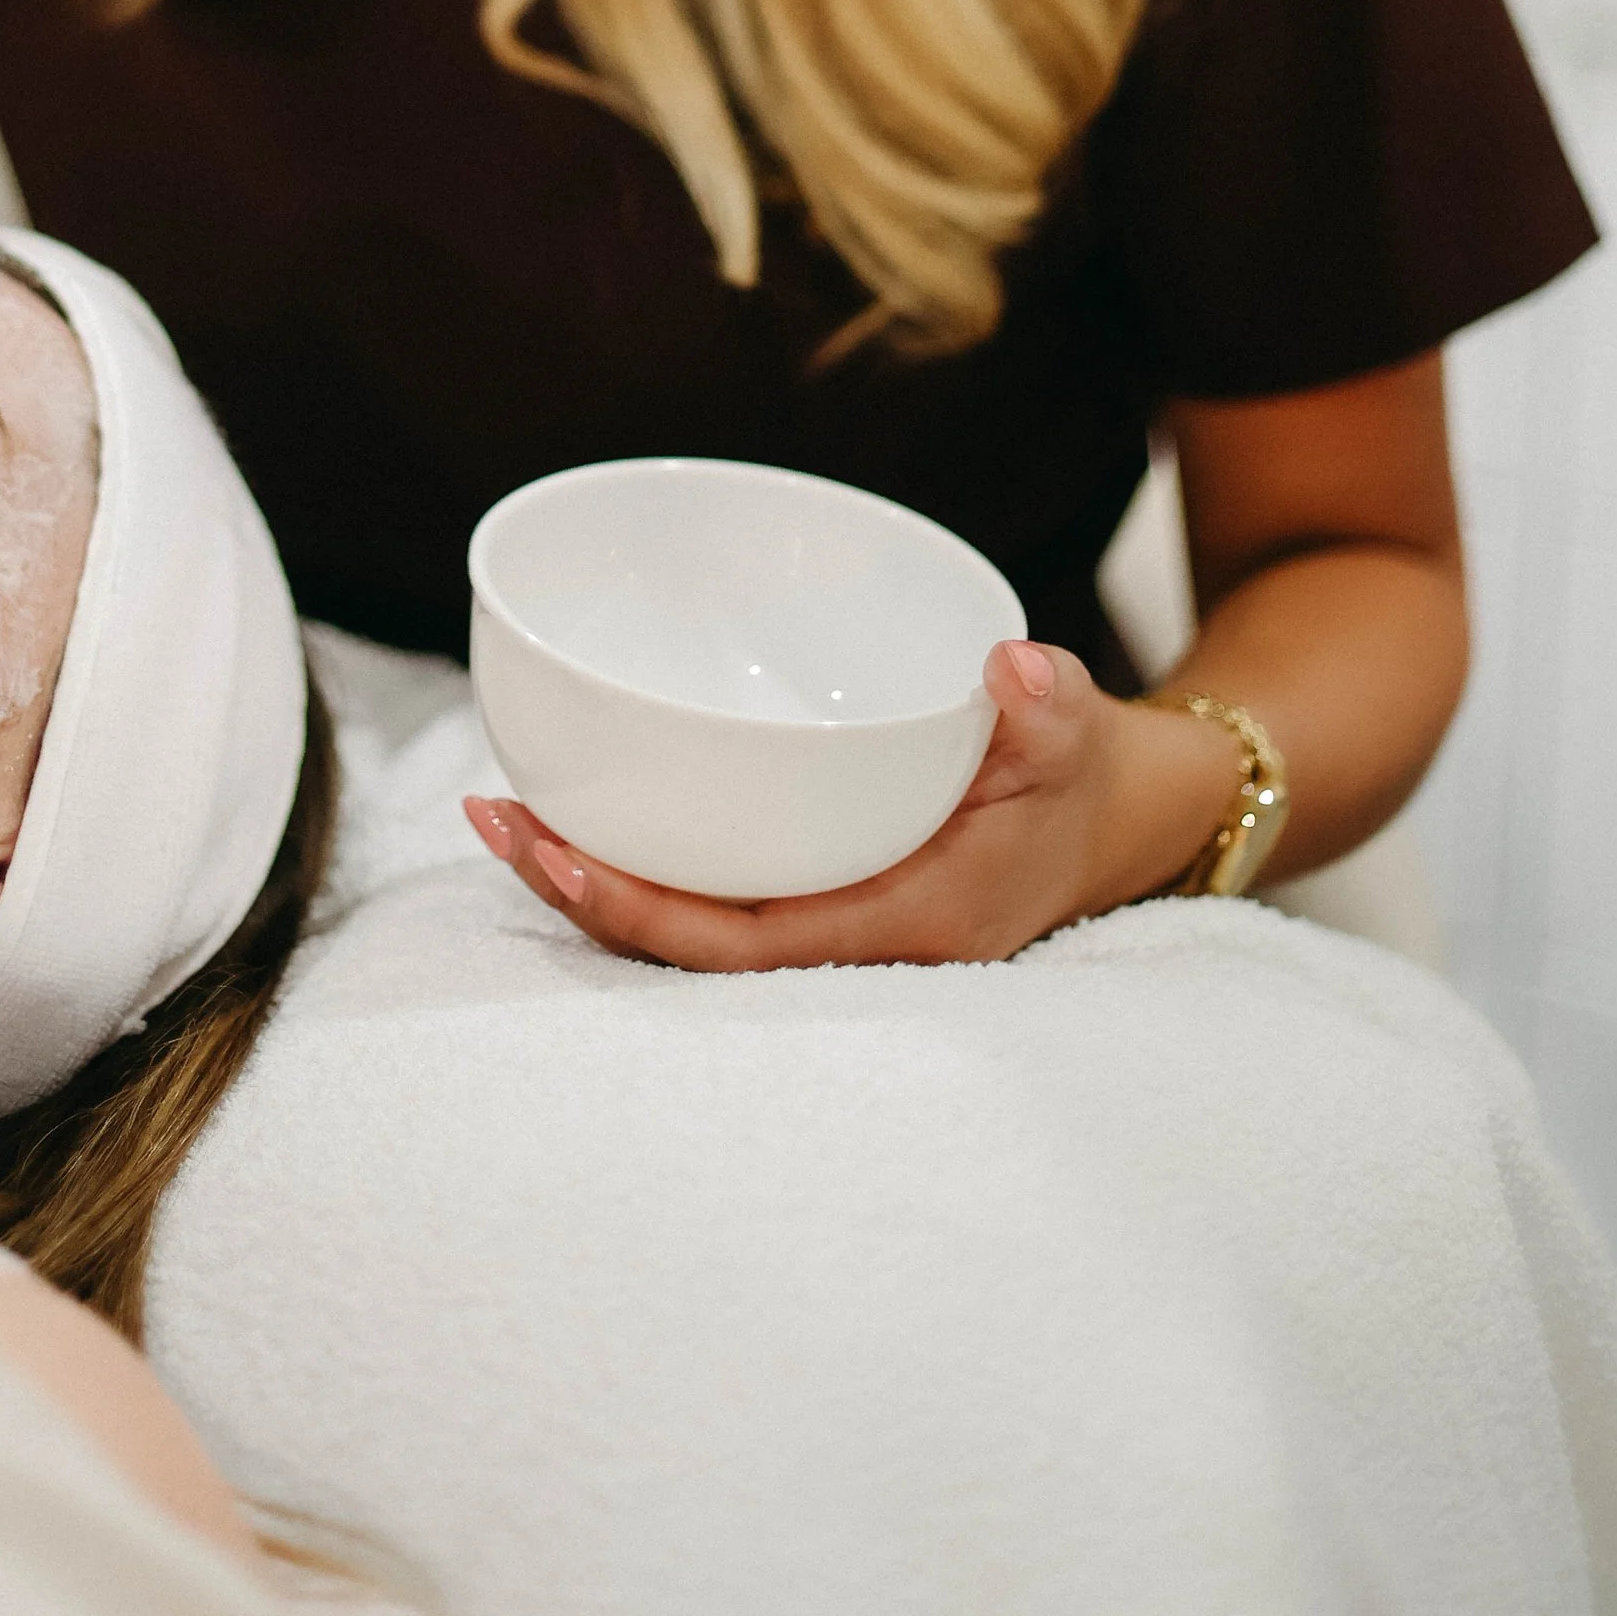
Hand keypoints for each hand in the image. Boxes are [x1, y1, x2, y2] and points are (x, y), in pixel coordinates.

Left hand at [461, 638, 1239, 969]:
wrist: (1124, 818)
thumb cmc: (1085, 780)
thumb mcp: (1076, 737)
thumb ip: (1046, 708)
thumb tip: (1007, 666)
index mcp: (908, 925)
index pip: (746, 944)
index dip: (644, 912)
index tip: (557, 855)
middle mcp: (858, 947)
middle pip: (691, 948)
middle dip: (584, 895)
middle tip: (493, 813)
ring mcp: (835, 926)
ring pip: (691, 926)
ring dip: (595, 879)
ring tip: (503, 810)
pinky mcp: (822, 891)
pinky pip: (715, 897)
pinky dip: (643, 863)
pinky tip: (586, 811)